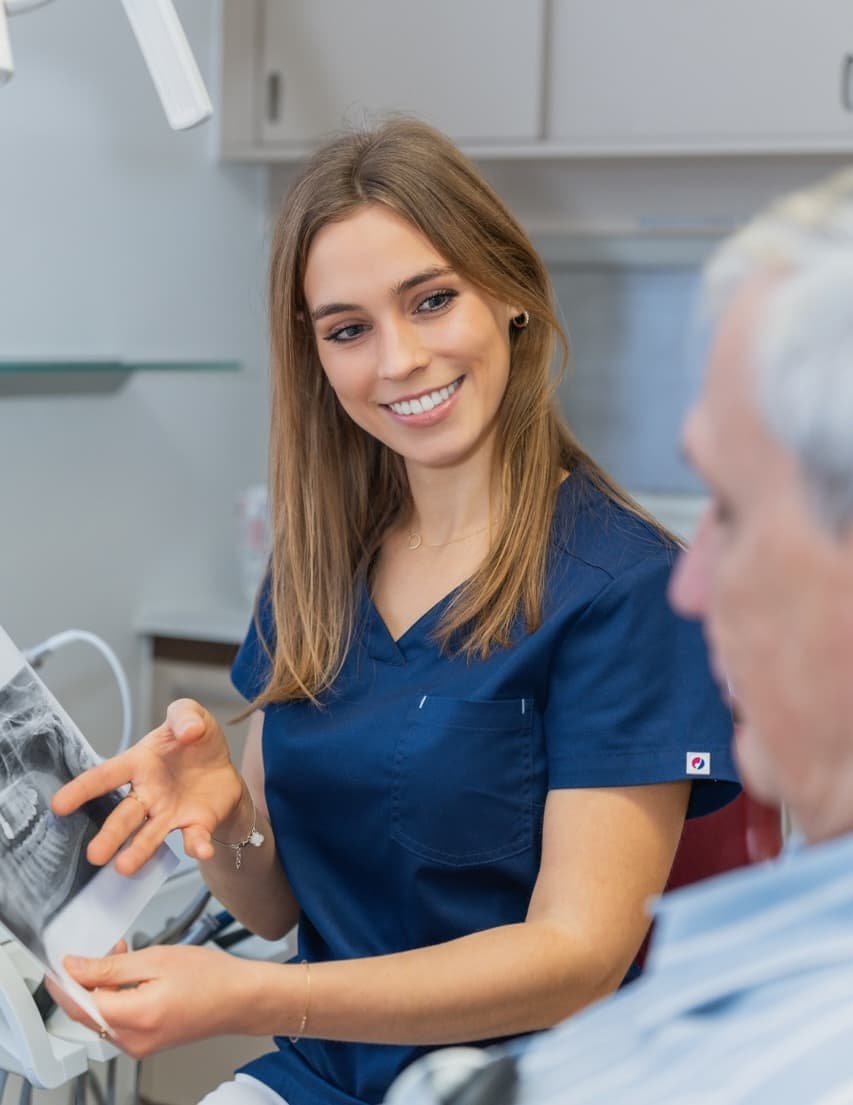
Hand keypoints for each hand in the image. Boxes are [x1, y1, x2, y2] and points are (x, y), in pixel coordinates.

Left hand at [49, 944, 265, 1058]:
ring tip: (122, 956)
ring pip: (100, 1016)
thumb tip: (74, 968)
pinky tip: (131, 976)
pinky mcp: (144, 1044)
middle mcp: (132, 1040)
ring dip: (101, 987)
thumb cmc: (210, 977)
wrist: (239, 999)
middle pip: (87, 1012)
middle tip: (100, 950)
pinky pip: (116, 1022)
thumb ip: (111, 966)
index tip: (58, 962)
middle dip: (85, 981)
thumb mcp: (157, 959)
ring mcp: (138, 1046)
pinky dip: (115, 998)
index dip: (64, 981)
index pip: (80, 1003)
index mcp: (136, 1017)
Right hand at [51, 699, 244, 874]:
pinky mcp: (195, 825)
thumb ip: (185, 715)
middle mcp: (148, 794)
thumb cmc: (194, 741)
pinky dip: (196, 845)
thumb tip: (189, 730)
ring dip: (138, 851)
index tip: (58, 805)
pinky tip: (201, 850)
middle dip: (110, 834)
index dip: (82, 789)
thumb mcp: (190, 715)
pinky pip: (194, 837)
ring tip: (124, 868)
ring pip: (149, 835)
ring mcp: (169, 813)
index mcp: (140, 764)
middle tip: (94, 855)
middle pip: (124, 815)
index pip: (106, 776)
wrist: (223, 767)